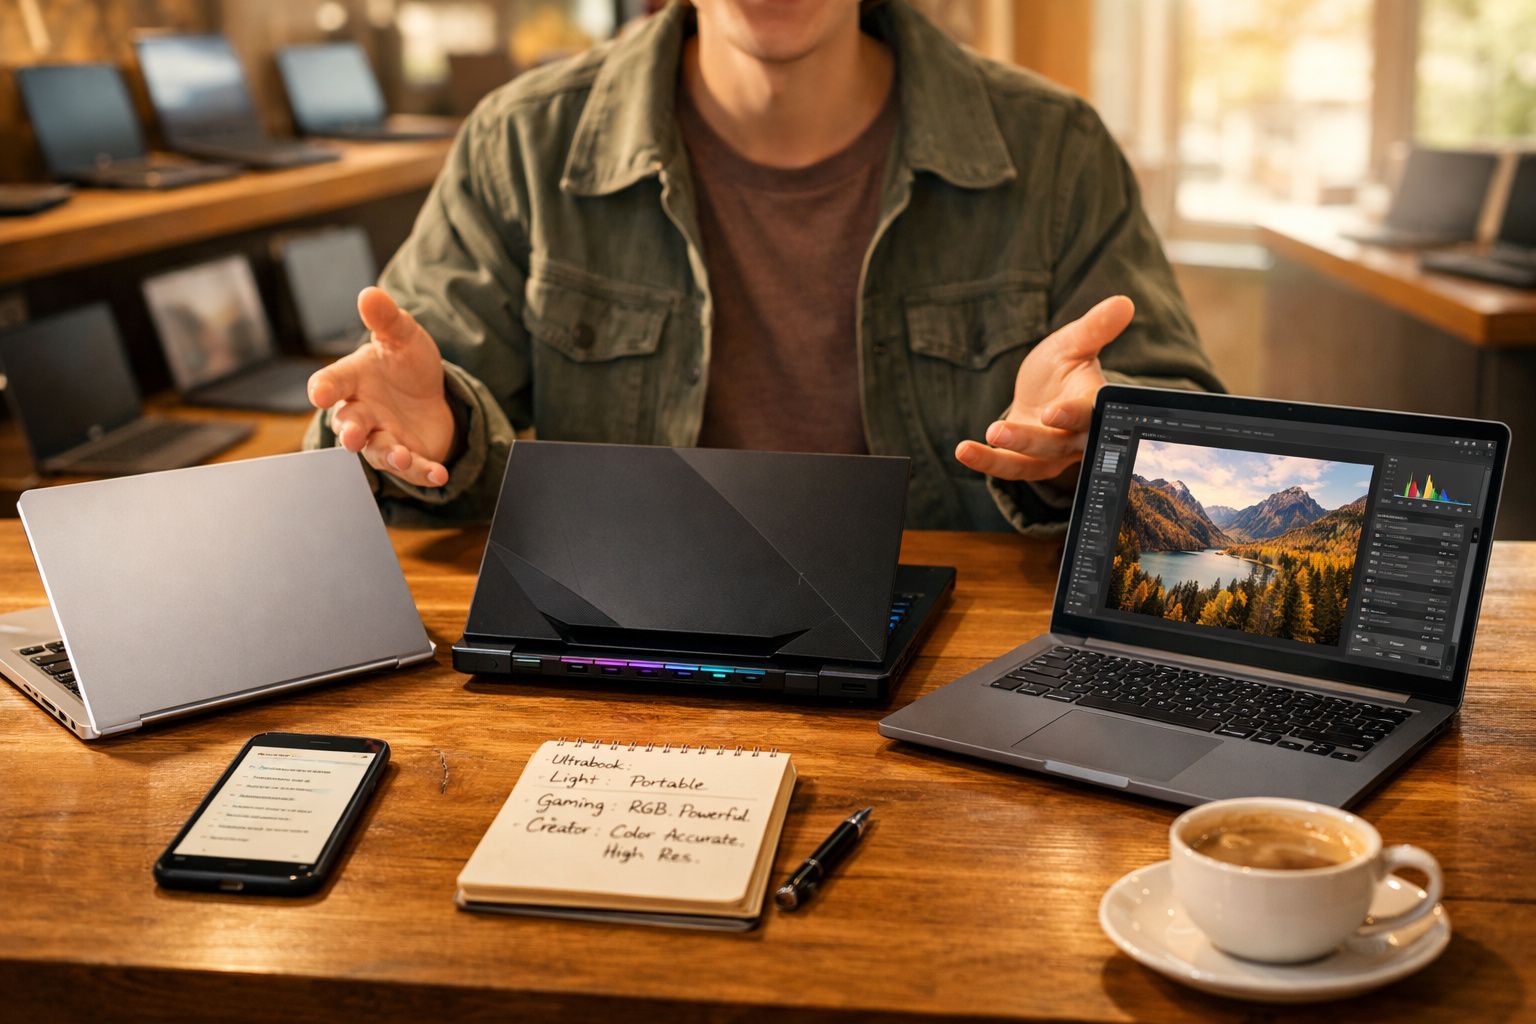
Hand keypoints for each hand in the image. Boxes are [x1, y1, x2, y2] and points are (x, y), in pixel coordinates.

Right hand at [307, 287, 455, 487]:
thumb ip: (385, 319)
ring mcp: (382, 437)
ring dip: (390, 456)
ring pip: (378, 451)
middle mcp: (362, 412)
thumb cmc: (404, 364)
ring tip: (402, 456)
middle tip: (351, 436)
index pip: (331, 383)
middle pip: (349, 423)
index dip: (323, 388)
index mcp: (353, 379)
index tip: (317, 393)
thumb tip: (369, 293)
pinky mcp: (407, 456)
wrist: (428, 395)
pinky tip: (439, 475)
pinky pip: (412, 469)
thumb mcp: (402, 336)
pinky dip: (424, 473)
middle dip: (350, 430)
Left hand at [954, 295, 1133, 480]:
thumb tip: (1124, 303)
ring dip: (1009, 449)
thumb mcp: (1074, 342)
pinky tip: (963, 450)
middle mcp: (1076, 436)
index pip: (1089, 414)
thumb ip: (1096, 327)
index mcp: (1092, 404)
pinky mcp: (1028, 462)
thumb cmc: (1063, 366)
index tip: (1054, 412)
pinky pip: (1009, 467)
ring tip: (986, 433)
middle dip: (1033, 440)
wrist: (1041, 393)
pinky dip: (986, 461)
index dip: (1074, 415)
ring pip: (1035, 458)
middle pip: (1059, 444)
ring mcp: (1052, 454)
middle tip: (1000, 431)